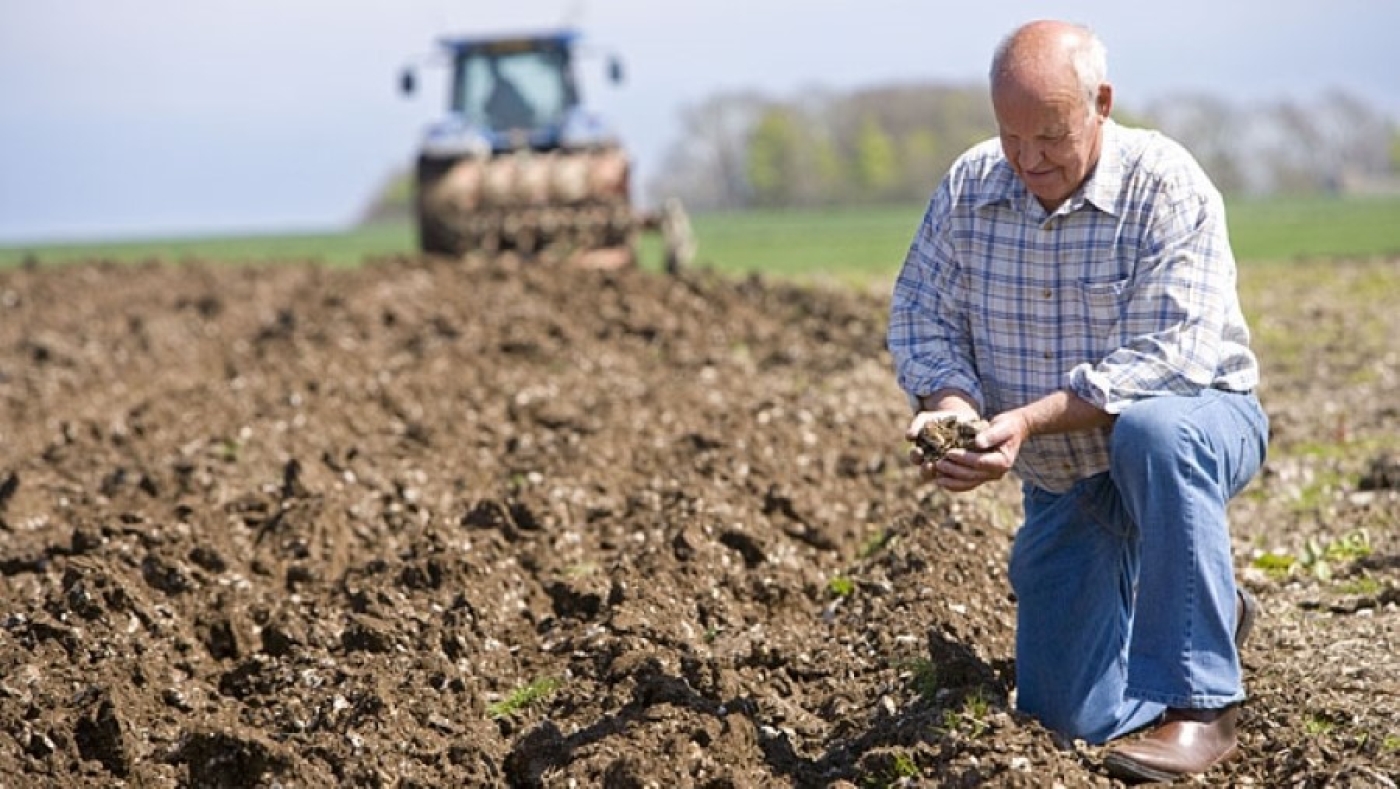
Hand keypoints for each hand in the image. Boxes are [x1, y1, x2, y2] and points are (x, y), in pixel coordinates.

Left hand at [907, 410, 1027, 491]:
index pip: (980, 462)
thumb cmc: (1008, 426)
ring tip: (936, 477)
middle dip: (954, 470)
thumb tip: (978, 442)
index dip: (963, 459)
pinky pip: (967, 483)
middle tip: (937, 463)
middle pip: (972, 475)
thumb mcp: (1003, 426)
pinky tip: (941, 481)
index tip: (949, 452)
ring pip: (968, 483)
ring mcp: (989, 476)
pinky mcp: (982, 476)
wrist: (1014, 431)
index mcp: (1002, 461)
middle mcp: (997, 473)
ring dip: (951, 481)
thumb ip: (992, 434)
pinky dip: (954, 484)